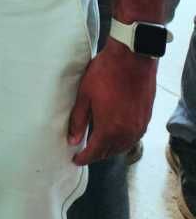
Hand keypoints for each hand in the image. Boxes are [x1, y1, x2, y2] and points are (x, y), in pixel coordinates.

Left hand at [68, 39, 155, 162]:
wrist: (132, 59)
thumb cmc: (105, 73)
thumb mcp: (85, 95)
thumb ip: (78, 120)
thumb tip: (72, 140)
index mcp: (109, 129)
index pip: (94, 152)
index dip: (83, 158)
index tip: (76, 160)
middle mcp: (126, 133)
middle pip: (109, 152)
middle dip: (96, 154)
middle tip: (85, 151)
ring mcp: (138, 127)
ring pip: (122, 147)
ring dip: (110, 148)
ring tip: (98, 143)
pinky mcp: (145, 119)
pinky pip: (132, 138)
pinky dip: (122, 140)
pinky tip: (115, 133)